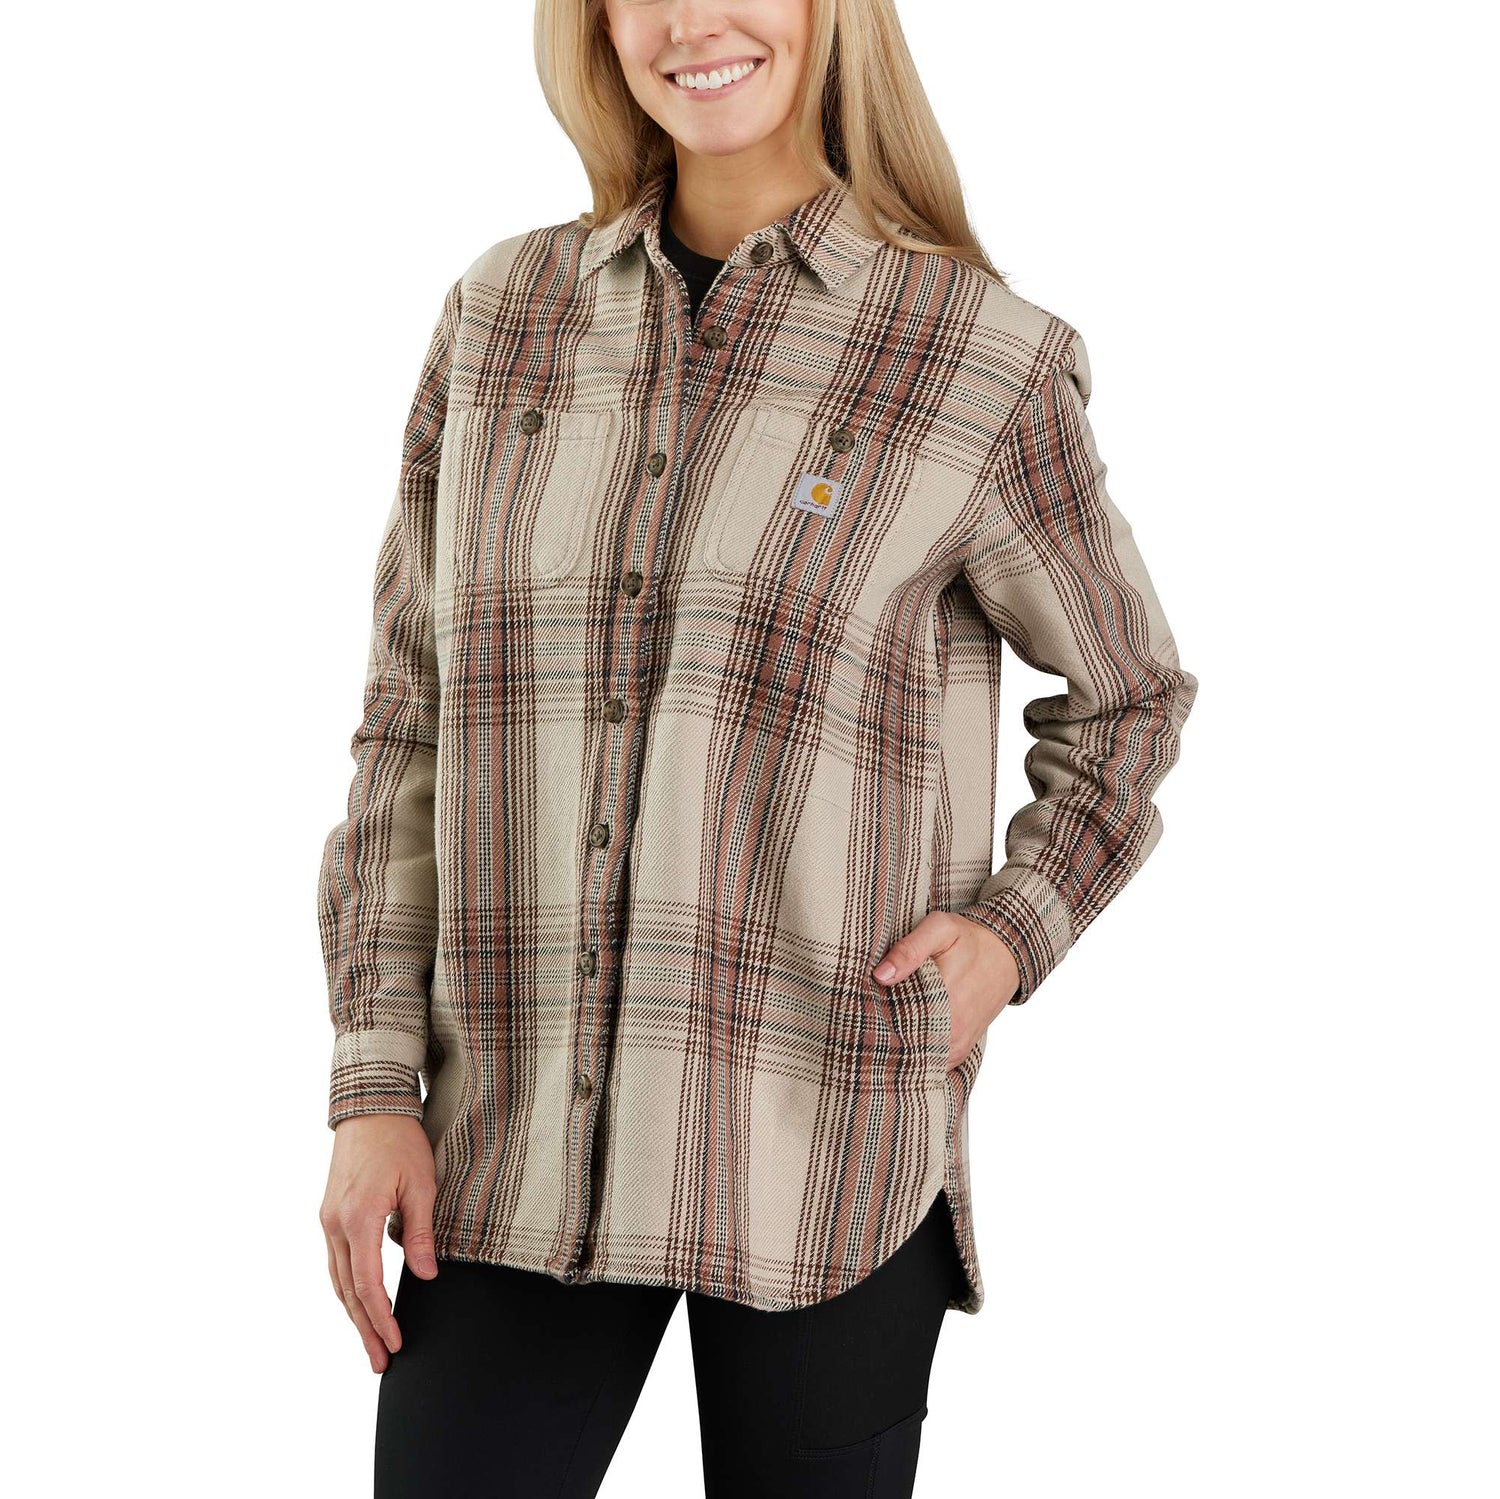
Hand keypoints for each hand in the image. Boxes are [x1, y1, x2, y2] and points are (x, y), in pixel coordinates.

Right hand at [319, 1113, 438, 1372]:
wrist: (369, 1108)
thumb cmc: (400, 1140)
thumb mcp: (421, 1184)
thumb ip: (420, 1233)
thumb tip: (427, 1276)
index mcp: (358, 1218)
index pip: (369, 1284)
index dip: (382, 1318)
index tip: (396, 1343)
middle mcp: (336, 1225)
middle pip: (348, 1292)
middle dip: (365, 1330)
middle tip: (380, 1363)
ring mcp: (329, 1221)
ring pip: (338, 1280)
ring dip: (354, 1315)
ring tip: (371, 1344)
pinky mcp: (330, 1215)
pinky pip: (337, 1263)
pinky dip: (348, 1289)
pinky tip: (360, 1305)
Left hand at [873, 912, 1020, 1069]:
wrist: (1008, 954)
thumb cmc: (971, 939)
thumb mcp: (941, 929)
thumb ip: (910, 949)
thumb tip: (881, 976)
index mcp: (943, 998)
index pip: (893, 1020)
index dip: (870, 1016)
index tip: (856, 1009)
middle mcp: (952, 1029)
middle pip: (900, 1043)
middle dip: (879, 1034)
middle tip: (861, 1021)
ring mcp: (956, 1044)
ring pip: (914, 1058)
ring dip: (895, 1047)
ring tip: (877, 1031)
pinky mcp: (960, 1051)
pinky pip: (930, 1063)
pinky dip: (913, 1056)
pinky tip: (899, 1041)